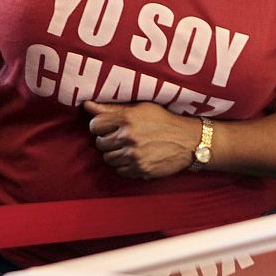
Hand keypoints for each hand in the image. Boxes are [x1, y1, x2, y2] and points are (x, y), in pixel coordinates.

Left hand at [85, 101, 200, 179]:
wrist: (188, 141)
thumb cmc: (164, 121)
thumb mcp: (141, 108)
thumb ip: (112, 108)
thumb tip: (87, 105)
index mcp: (127, 118)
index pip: (95, 125)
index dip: (100, 126)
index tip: (108, 126)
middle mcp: (128, 137)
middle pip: (100, 143)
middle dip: (108, 140)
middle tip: (121, 137)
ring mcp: (133, 155)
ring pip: (108, 159)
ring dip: (115, 154)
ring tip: (129, 147)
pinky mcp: (140, 170)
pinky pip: (120, 170)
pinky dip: (125, 165)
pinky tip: (136, 157)